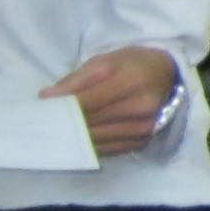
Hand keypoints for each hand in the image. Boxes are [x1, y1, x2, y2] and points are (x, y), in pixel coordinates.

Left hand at [42, 47, 178, 157]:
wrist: (168, 77)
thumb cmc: (133, 65)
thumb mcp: (105, 61)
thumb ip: (76, 79)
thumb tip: (46, 98)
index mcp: (133, 81)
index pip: (88, 101)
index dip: (62, 107)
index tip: (41, 109)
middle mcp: (142, 109)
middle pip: (90, 123)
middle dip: (64, 123)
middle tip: (44, 122)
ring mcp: (144, 129)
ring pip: (95, 140)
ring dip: (73, 137)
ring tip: (57, 130)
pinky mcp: (142, 143)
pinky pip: (106, 150)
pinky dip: (88, 144)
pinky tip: (78, 137)